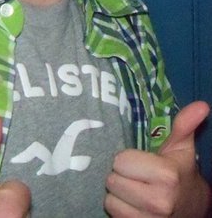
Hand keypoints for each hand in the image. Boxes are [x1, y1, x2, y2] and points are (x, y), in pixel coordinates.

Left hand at [105, 101, 210, 216]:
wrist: (190, 208)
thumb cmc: (180, 172)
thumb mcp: (181, 148)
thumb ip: (184, 125)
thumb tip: (201, 105)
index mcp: (167, 175)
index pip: (121, 161)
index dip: (127, 159)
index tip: (139, 162)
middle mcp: (159, 201)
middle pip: (112, 180)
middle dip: (121, 175)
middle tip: (135, 176)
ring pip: (110, 199)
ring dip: (118, 193)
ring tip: (133, 190)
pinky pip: (112, 214)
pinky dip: (119, 208)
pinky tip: (132, 204)